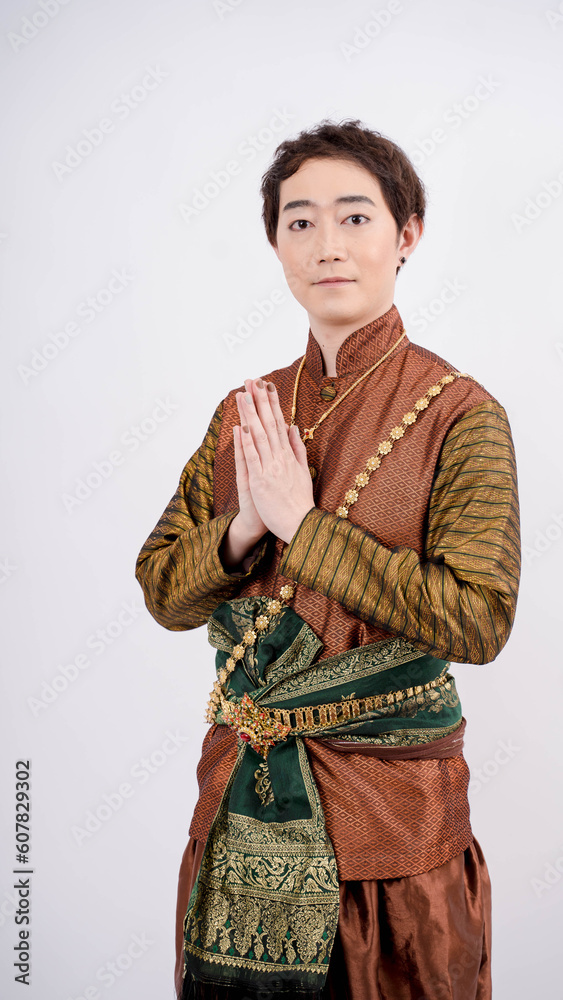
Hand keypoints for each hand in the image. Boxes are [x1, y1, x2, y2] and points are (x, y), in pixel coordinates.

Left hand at [235, 377, 314, 543]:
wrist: (301, 525)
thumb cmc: (299, 502)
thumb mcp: (303, 472)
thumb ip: (298, 449)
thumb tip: (293, 427)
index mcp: (289, 455)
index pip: (279, 423)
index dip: (272, 403)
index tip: (267, 385)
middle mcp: (281, 458)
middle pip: (269, 424)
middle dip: (260, 401)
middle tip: (253, 380)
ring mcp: (271, 469)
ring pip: (259, 436)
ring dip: (251, 414)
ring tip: (244, 394)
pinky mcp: (261, 481)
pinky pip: (253, 458)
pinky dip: (248, 443)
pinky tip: (242, 427)